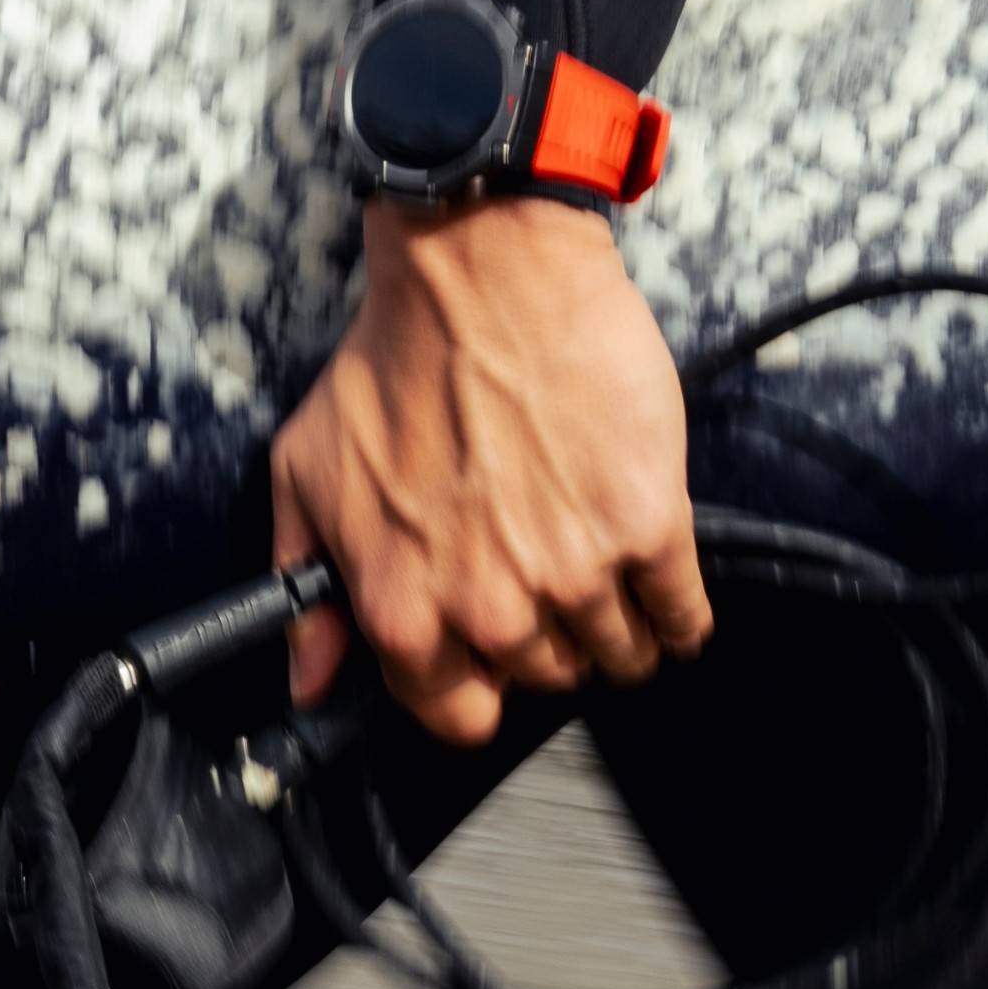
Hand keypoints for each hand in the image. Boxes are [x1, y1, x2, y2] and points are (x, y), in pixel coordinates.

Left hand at [269, 197, 711, 747]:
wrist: (482, 271)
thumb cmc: (390, 362)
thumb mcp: (308, 477)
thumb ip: (306, 593)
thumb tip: (311, 681)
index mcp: (404, 613)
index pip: (458, 717)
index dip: (479, 685)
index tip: (495, 655)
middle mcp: (490, 611)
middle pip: (546, 681)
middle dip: (551, 644)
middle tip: (553, 590)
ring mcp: (575, 574)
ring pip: (618, 656)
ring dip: (620, 634)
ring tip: (614, 588)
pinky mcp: (647, 528)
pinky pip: (681, 614)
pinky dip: (681, 617)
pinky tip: (669, 595)